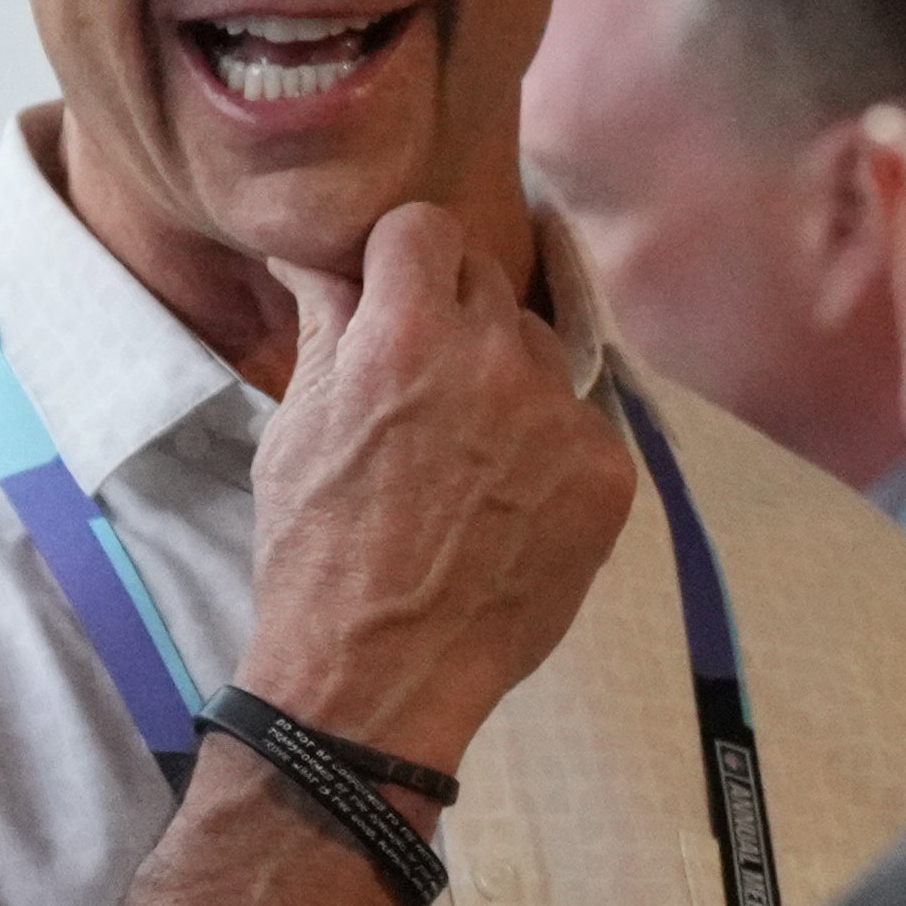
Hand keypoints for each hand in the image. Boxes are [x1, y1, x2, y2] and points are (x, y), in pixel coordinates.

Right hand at [236, 204, 634, 774]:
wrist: (378, 677)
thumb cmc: (316, 549)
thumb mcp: (298, 423)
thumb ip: (326, 322)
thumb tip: (313, 254)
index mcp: (401, 336)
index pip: (425, 227)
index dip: (402, 258)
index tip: (392, 294)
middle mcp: (491, 360)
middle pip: (487, 281)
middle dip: (452, 316)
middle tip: (422, 386)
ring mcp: (559, 417)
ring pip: (538, 349)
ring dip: (505, 378)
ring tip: (465, 456)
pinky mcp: (608, 473)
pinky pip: (578, 422)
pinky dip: (548, 449)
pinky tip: (508, 502)